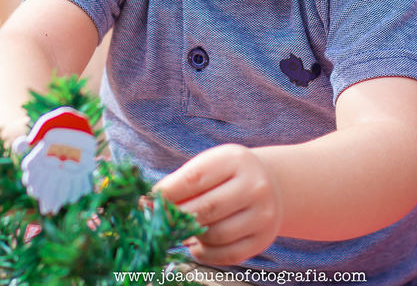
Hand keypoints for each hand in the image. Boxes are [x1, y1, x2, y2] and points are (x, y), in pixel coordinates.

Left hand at [154, 144, 283, 265]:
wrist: (272, 185)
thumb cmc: (227, 175)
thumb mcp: (208, 166)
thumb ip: (179, 183)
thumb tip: (145, 205)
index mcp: (235, 160)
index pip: (194, 179)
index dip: (167, 194)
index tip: (146, 202)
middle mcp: (254, 186)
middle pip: (204, 210)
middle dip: (176, 218)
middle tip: (159, 222)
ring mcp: (263, 214)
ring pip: (215, 235)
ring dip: (191, 237)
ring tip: (181, 231)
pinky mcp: (263, 239)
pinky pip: (227, 255)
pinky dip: (205, 254)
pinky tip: (196, 245)